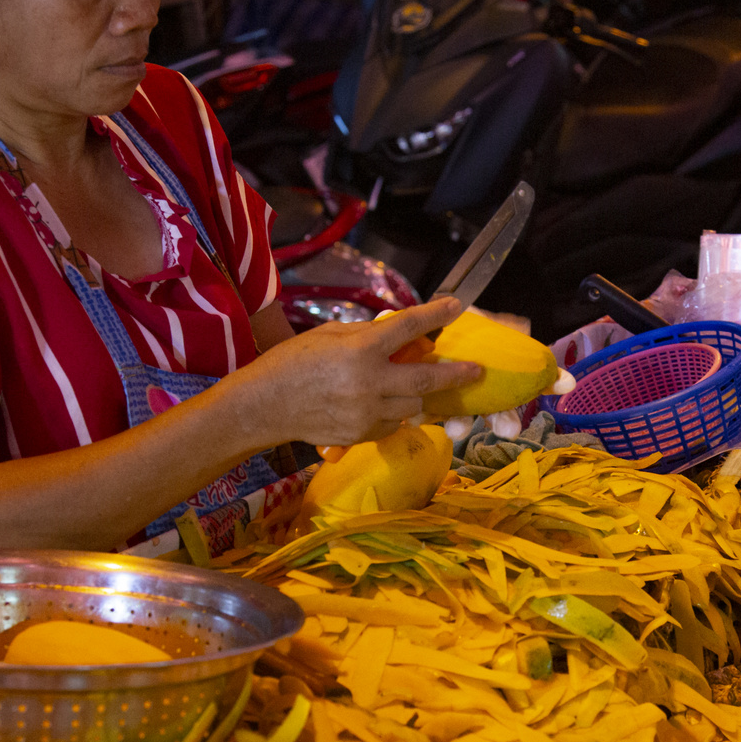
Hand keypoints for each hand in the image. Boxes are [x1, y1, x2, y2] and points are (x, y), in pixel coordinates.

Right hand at [241, 298, 482, 446]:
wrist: (264, 407)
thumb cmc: (291, 363)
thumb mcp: (329, 335)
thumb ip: (367, 334)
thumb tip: (399, 332)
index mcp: (360, 351)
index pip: (409, 327)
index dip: (437, 315)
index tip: (457, 306)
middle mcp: (369, 383)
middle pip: (427, 379)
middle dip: (456, 375)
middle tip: (476, 371)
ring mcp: (366, 414)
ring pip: (413, 405)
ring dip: (418, 393)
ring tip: (413, 384)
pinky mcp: (361, 435)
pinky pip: (393, 422)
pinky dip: (395, 411)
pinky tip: (381, 402)